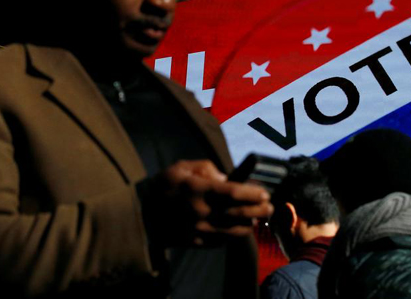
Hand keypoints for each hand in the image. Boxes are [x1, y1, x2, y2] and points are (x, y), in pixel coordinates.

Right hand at [141, 160, 272, 246]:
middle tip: (269, 206)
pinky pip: (223, 241)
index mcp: (198, 190)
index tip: (264, 192)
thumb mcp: (181, 168)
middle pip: (240, 213)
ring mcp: (200, 230)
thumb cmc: (163, 186)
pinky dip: (235, 234)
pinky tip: (240, 227)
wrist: (141, 214)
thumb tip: (227, 178)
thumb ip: (206, 169)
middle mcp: (202, 212)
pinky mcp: (197, 242)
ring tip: (258, 218)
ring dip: (251, 224)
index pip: (234, 193)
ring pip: (235, 231)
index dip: (253, 193)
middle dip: (260, 210)